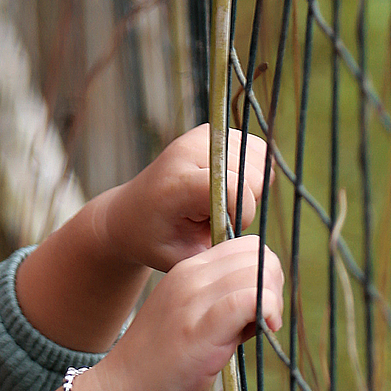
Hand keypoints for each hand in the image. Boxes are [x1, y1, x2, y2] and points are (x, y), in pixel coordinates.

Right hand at [80, 234, 284, 390]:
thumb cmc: (159, 371)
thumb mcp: (190, 322)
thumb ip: (220, 307)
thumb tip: (264, 305)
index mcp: (185, 273)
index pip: (245, 247)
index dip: (263, 273)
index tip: (257, 309)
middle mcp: (187, 278)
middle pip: (257, 254)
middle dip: (273, 284)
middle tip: (263, 321)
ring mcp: (191, 302)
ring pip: (257, 272)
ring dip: (272, 300)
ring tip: (257, 331)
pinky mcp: (199, 331)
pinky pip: (248, 299)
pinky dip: (268, 310)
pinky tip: (265, 330)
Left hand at [97, 125, 268, 275]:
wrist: (129, 213)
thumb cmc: (154, 241)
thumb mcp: (181, 260)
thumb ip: (217, 251)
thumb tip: (254, 244)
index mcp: (178, 182)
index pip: (237, 188)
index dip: (241, 215)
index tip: (222, 230)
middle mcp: (190, 149)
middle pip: (254, 175)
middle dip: (244, 203)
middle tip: (216, 218)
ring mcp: (204, 135)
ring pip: (260, 159)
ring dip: (249, 187)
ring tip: (218, 201)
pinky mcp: (215, 130)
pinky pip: (257, 150)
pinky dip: (250, 172)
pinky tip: (226, 187)